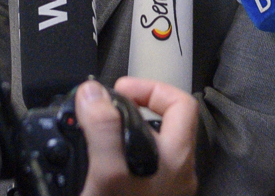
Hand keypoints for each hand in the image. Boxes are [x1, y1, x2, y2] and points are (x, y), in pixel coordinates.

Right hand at [76, 77, 197, 195]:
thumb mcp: (108, 174)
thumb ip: (103, 130)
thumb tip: (94, 93)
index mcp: (176, 159)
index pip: (180, 103)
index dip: (149, 88)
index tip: (120, 90)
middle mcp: (177, 173)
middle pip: (166, 121)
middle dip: (134, 106)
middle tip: (107, 106)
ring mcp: (165, 187)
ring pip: (152, 145)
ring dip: (126, 131)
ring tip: (101, 128)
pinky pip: (140, 165)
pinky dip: (121, 155)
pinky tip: (101, 160)